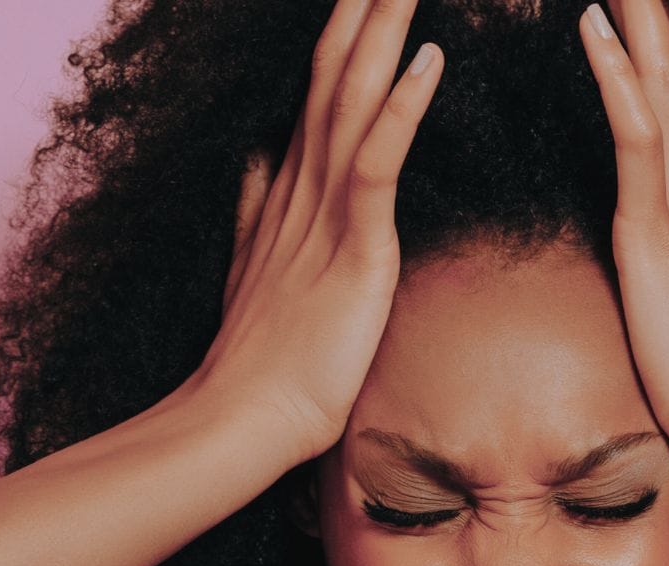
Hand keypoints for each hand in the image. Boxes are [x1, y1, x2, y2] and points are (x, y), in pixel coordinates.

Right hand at [187, 0, 443, 462]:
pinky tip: (426, 59)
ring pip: (354, 94)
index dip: (346, 25)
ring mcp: (322, 210)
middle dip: (363, 5)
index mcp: (289, 185)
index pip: (322, 82)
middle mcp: (300, 180)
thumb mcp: (253, 264)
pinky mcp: (351, 246)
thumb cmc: (260, 359)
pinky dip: (400, 107)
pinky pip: (376, 161)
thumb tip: (254, 159)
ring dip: (382, 26)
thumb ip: (256, 206)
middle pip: (336, 67)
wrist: (242, 420)